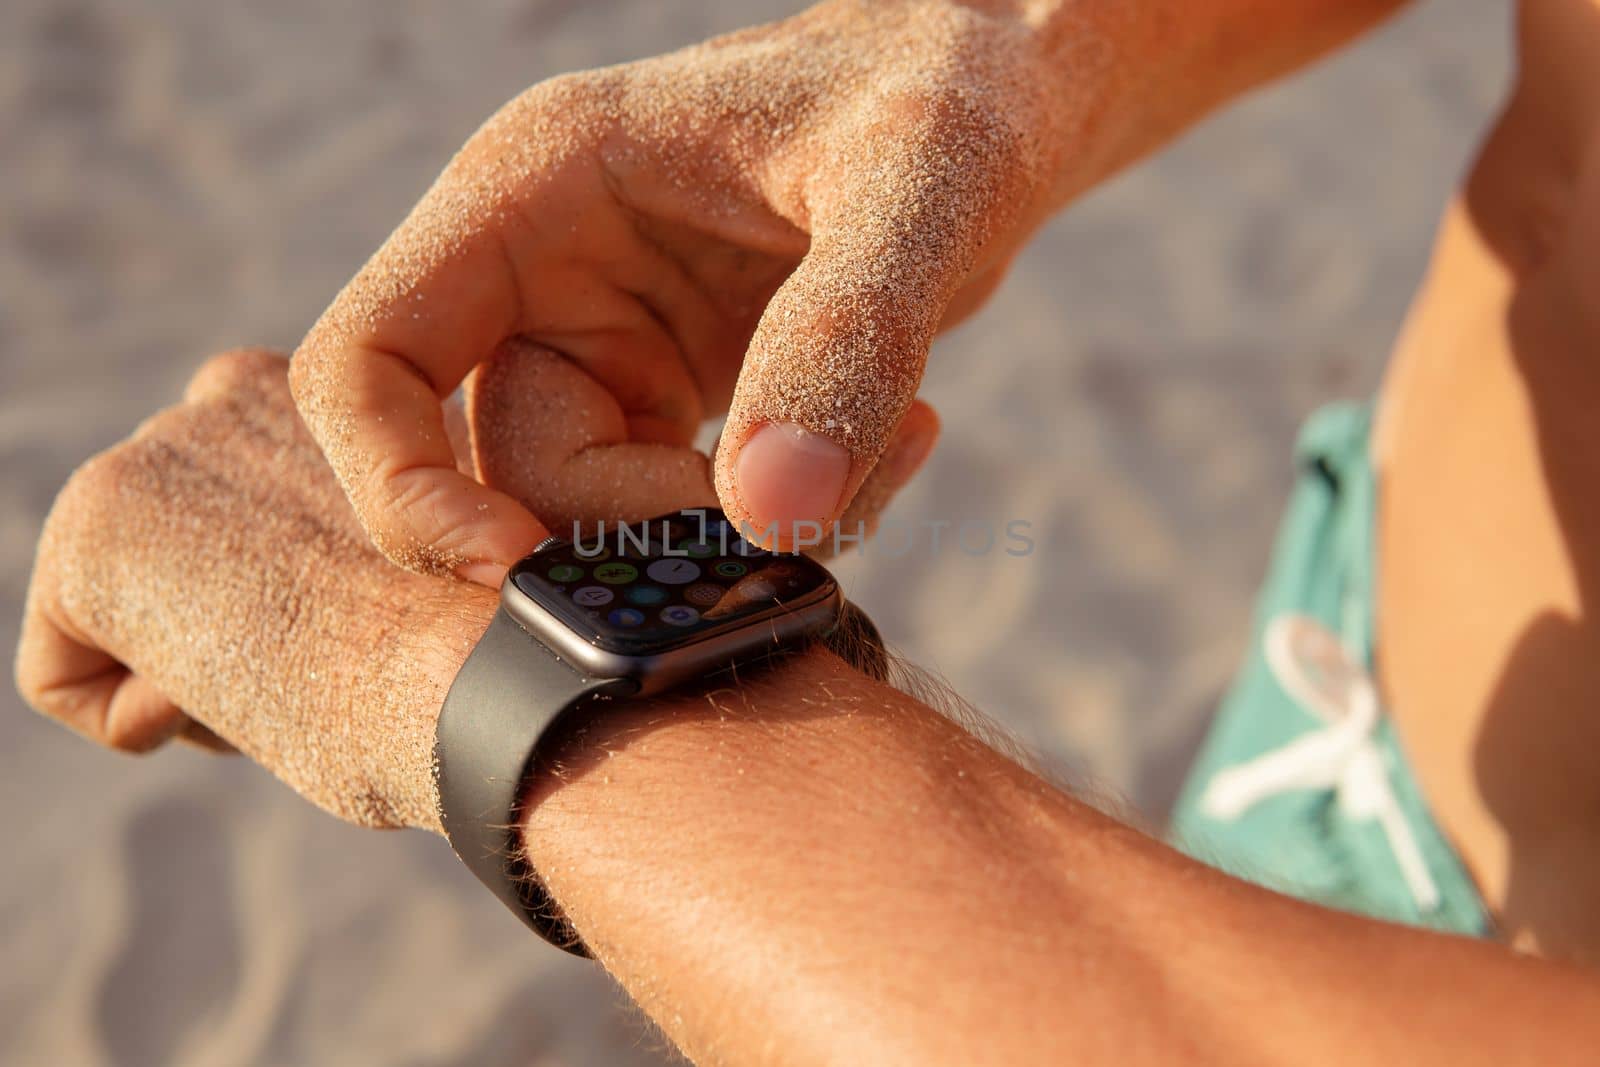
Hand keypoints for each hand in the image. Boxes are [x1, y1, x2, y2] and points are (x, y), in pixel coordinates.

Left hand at [14, 350, 494, 830]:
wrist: (496, 661)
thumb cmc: (500, 635)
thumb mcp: (444, 552)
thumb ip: (378, 523)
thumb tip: (343, 571)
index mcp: (321, 387)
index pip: (251, 509)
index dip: (300, 594)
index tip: (371, 628)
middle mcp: (225, 394)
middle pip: (183, 557)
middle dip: (237, 625)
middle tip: (336, 664)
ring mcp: (154, 456)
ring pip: (130, 612)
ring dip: (201, 672)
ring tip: (301, 680)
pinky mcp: (95, 536)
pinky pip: (68, 676)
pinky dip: (139, 723)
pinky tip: (244, 704)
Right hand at [290, 0, 1074, 575]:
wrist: (993, 95)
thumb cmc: (946, 89)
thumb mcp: (917, 183)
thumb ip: (847, 332)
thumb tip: (771, 517)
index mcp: (534, 192)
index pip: (368, 358)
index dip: (401, 489)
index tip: (517, 572)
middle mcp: (545, 273)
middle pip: (503, 473)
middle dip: (645, 528)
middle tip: (813, 502)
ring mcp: (605, 341)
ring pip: (596, 512)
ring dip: (730, 532)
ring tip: (892, 450)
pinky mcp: (670, 391)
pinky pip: (677, 509)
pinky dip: (776, 521)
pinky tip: (892, 450)